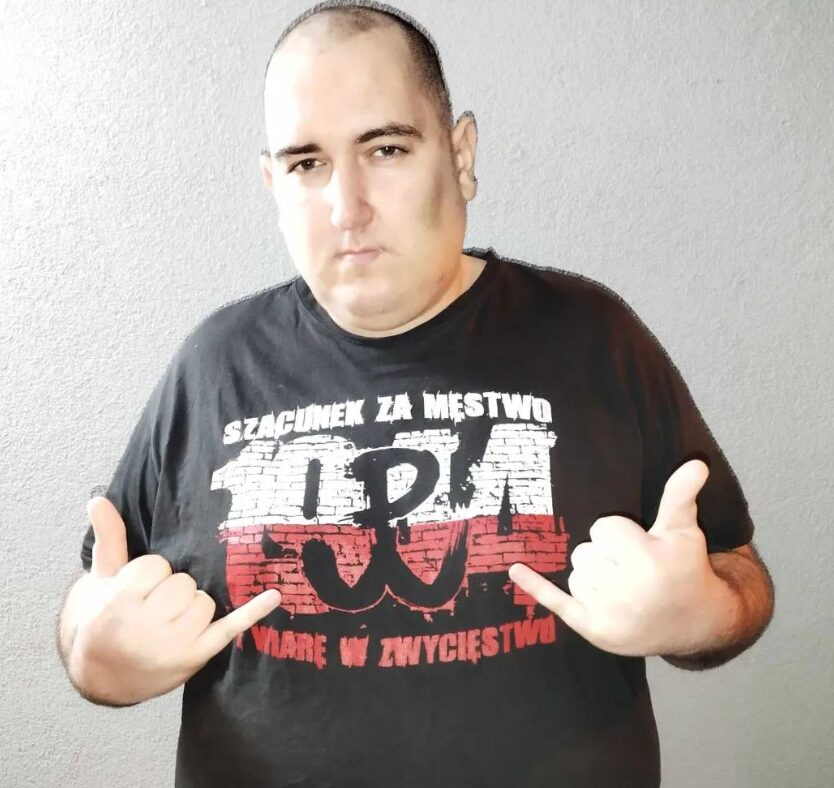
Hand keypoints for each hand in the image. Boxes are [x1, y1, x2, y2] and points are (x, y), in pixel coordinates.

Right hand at [70, 497, 281, 703]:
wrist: (101, 675)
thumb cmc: (103, 619)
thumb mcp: (101, 580)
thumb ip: (108, 538)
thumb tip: (98, 499)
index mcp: (120, 602)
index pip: (158, 565)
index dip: (150, 575)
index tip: (137, 593)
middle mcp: (146, 627)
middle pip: (185, 583)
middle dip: (172, 591)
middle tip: (152, 609)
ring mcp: (173, 645)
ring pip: (206, 601)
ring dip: (192, 607)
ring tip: (167, 623)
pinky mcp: (195, 657)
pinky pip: (230, 628)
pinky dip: (253, 612)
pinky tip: (275, 595)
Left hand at [508, 459, 724, 656]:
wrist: (695, 624)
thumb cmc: (686, 569)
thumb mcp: (683, 531)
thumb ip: (680, 495)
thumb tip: (695, 464)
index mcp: (646, 561)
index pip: (603, 528)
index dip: (622, 535)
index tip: (642, 549)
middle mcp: (625, 590)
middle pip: (585, 550)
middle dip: (607, 556)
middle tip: (633, 571)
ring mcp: (607, 613)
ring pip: (576, 572)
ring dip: (594, 576)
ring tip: (625, 588)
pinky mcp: (594, 630)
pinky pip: (557, 602)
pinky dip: (536, 587)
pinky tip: (516, 570)